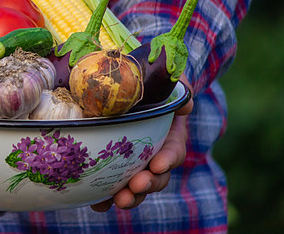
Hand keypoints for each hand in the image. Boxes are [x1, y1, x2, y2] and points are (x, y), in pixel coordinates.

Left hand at [90, 77, 193, 211]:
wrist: (124, 85)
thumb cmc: (149, 83)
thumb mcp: (166, 81)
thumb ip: (178, 90)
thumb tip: (186, 107)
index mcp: (168, 136)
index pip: (173, 152)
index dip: (168, 160)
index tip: (158, 165)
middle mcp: (153, 155)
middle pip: (156, 177)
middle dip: (148, 184)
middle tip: (136, 186)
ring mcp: (132, 164)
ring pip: (135, 187)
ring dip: (129, 196)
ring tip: (120, 200)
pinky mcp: (111, 167)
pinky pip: (109, 186)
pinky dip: (104, 197)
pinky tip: (97, 203)